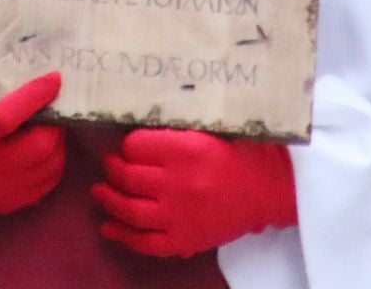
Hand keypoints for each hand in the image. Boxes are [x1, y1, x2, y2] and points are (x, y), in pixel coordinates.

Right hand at [0, 71, 65, 215]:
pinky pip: (46, 184)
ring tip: (48, 128)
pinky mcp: (8, 204)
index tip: (54, 79)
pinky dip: (52, 163)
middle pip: (41, 145)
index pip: (9, 116)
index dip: (36, 95)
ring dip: (57, 143)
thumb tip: (23, 75)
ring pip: (50, 166)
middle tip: (50, 108)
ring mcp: (1, 190)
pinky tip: (43, 150)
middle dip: (54, 123)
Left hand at [92, 128, 295, 257]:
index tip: (123, 144)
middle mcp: (179, 182)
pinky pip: (146, 242)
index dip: (125, 144)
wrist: (272, 191)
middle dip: (111, 168)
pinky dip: (124, 235)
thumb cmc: (242, 153)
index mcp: (186, 149)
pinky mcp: (185, 240)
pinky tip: (109, 227)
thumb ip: (175, 129)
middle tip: (108, 163)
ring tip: (99, 191)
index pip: (135, 145)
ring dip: (108, 199)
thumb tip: (136, 128)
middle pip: (127, 175)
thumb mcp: (209, 129)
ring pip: (129, 209)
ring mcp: (180, 215)